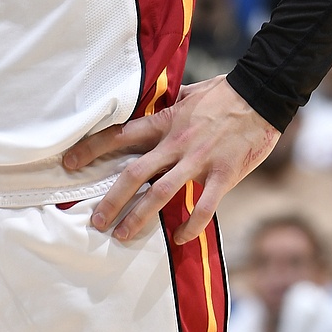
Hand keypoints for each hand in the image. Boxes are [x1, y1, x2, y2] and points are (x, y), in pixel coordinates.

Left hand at [62, 76, 278, 244]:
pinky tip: (179, 238)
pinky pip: (204, 206)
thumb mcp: (188, 94)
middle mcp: (176, 143)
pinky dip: (190, 225)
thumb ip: (166, 105)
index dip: (91, 149)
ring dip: (140, 217)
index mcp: (165, 122)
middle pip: (134, 173)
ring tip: (122, 236)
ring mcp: (199, 160)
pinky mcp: (224, 174)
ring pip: (162, 193)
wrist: (263, 95)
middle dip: (111, 199)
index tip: (68, 162)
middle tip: (95, 221)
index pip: (119, 136)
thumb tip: (148, 103)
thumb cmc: (224, 93)